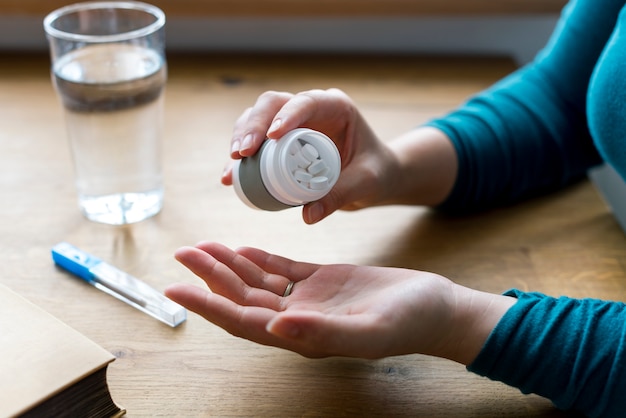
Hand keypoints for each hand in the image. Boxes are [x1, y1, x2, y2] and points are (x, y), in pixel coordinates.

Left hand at [165, 242, 514, 362]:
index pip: (242, 321)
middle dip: (210, 277)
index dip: (207, 306)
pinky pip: (282, 269)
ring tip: (201, 246)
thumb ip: (321, 331)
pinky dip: (260, 259)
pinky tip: (242, 248)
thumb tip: (274, 326)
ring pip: (258, 281)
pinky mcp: (322, 280)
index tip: (175, 289)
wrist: (434, 307)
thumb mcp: (369, 328)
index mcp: (302, 335)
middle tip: (182, 252)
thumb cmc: (409, 323)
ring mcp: (309, 299)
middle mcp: (298, 319)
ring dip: (229, 264)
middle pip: (243, 297)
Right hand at [223, 89, 400, 223]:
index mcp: (335, 107)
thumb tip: (307, 215)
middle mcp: (310, 108)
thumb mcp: (366, 183)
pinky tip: (230, 177)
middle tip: (241, 153)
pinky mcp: (281, 140)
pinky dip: (242, 158)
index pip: (306, 102)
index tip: (271, 137)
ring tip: (232, 167)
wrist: (375, 177)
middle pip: (272, 105)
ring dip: (240, 138)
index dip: (285, 115)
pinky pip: (256, 142)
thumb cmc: (377, 172)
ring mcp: (293, 122)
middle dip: (252, 126)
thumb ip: (341, 195)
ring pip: (257, 118)